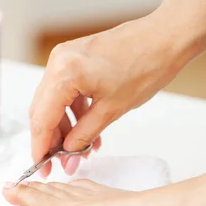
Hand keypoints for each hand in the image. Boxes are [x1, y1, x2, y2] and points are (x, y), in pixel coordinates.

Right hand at [29, 14, 185, 176]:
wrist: (165, 38)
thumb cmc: (145, 66)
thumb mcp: (112, 110)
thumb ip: (84, 135)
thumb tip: (67, 154)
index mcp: (65, 73)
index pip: (42, 119)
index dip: (40, 147)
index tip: (42, 168)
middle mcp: (58, 62)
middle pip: (42, 111)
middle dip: (51, 140)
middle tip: (60, 163)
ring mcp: (65, 59)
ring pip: (53, 103)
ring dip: (64, 128)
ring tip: (80, 150)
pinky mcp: (74, 60)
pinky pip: (65, 92)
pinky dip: (73, 113)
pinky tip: (86, 131)